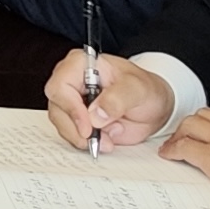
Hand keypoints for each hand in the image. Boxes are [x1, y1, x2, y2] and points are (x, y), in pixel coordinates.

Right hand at [42, 46, 173, 154]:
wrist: (152, 106)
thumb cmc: (145, 89)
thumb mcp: (138, 89)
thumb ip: (117, 99)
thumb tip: (96, 115)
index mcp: (81, 65)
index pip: (60, 86)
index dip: (70, 108)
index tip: (88, 127)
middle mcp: (71, 83)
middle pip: (57, 109)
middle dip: (76, 129)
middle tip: (97, 140)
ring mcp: (72, 103)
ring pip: (62, 125)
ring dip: (83, 139)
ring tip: (108, 140)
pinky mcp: (76, 121)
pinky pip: (72, 135)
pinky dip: (87, 143)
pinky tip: (105, 141)